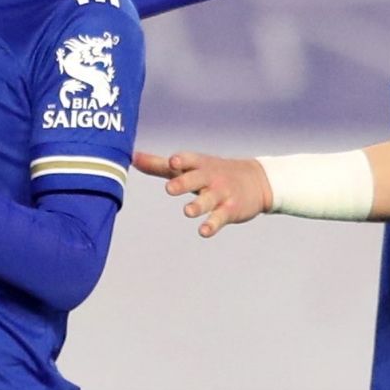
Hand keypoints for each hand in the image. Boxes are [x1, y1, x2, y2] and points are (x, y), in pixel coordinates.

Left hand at [134, 149, 270, 237]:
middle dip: (183, 183)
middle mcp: (209, 177)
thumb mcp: (190, 166)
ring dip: (198, 205)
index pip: (189, 160)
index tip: (172, 162)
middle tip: (170, 188)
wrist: (256, 180)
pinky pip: (220, 218)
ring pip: (208, 200)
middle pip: (196, 179)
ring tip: (188, 211)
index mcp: (198, 165)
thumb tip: (132, 157)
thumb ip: (159, 164)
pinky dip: (212, 225)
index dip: (180, 160)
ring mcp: (220, 194)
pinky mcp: (230, 210)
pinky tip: (204, 232)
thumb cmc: (213, 172)